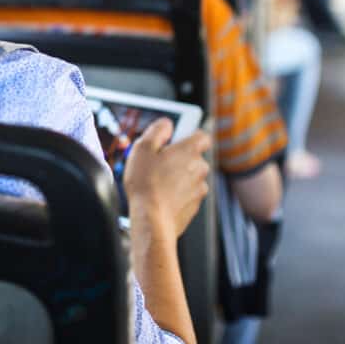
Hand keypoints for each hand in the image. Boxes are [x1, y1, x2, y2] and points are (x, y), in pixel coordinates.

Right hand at [124, 119, 211, 238]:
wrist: (152, 220)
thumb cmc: (146, 185)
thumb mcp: (143, 148)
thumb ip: (157, 130)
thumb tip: (166, 124)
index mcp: (190, 150)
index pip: (202, 135)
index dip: (189, 135)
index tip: (175, 139)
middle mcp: (200, 168)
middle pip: (194, 157)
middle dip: (179, 158)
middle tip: (158, 163)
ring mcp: (199, 189)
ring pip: (190, 177)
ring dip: (178, 177)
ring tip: (157, 182)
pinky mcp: (195, 206)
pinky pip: (188, 194)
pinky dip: (177, 194)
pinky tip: (161, 197)